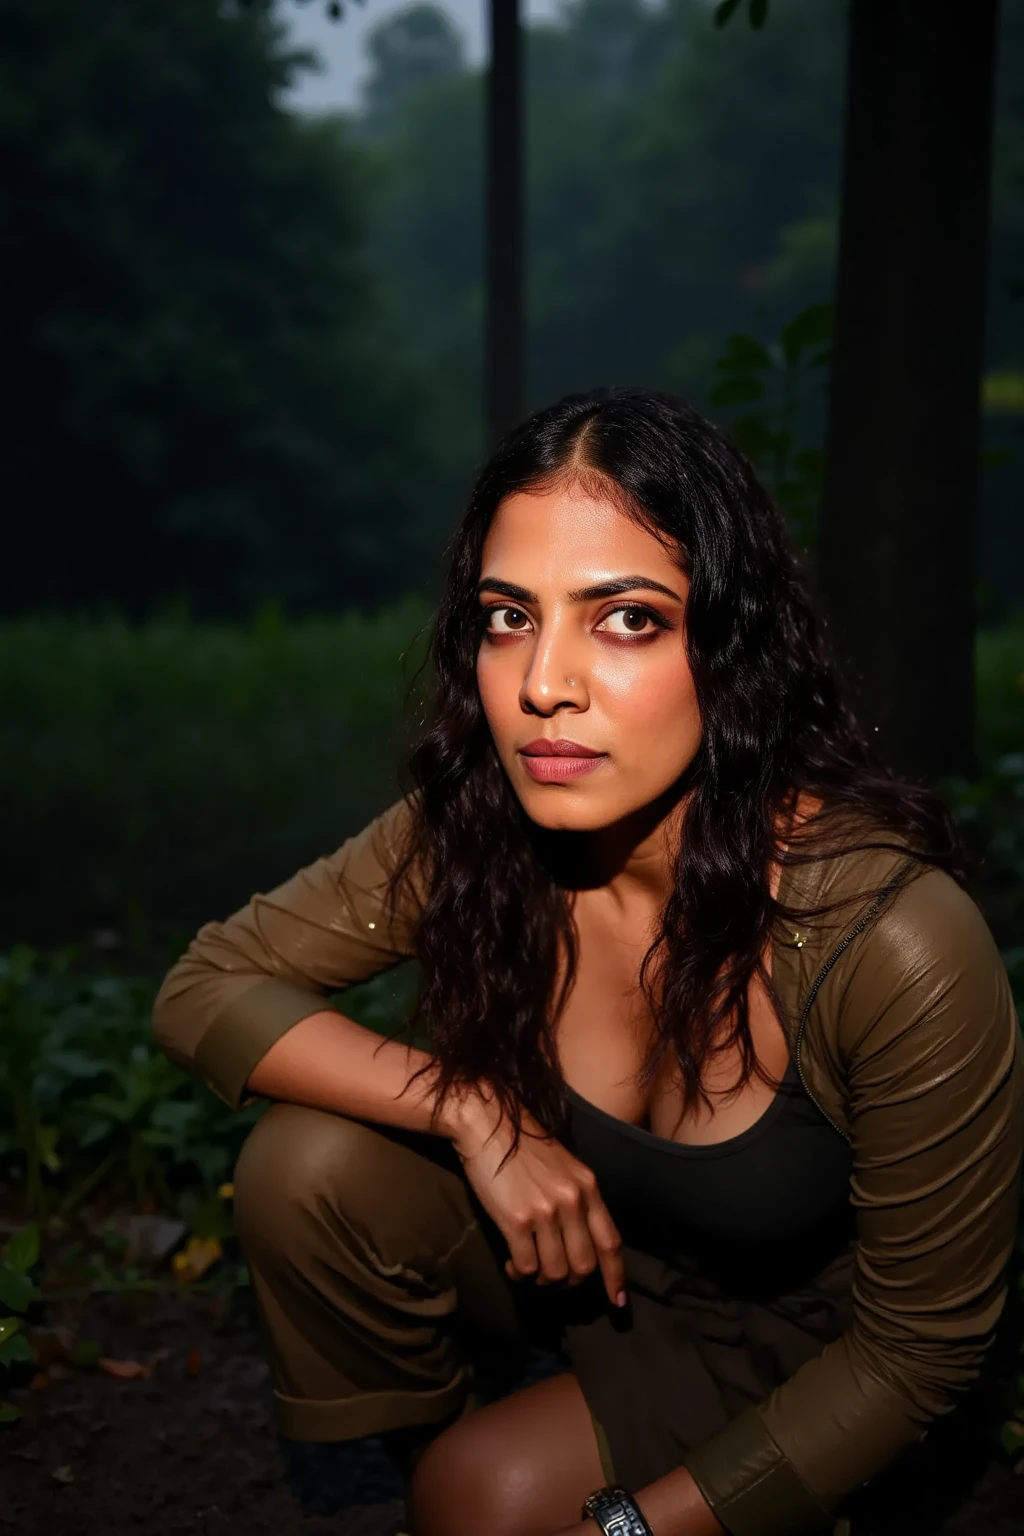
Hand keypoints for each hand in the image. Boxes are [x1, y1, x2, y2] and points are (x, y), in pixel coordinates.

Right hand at [447, 1086, 626, 1309]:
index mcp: (588, 1187)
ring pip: (555, 1272)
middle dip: (568, 1282)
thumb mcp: (565, 1169)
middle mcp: (572, 1201)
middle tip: (551, 1277)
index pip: (611, 1241)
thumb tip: (580, 1244)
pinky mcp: (517, 1219)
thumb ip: (578, 1201)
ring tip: (528, 1268)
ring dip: (541, 1279)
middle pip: (584, 1266)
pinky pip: (527, 1267)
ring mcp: (546, 1211)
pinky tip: (511, 1264)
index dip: (615, 1276)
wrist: (487, 1123)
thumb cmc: (523, 1147)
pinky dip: (520, 1274)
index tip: (617, 1302)